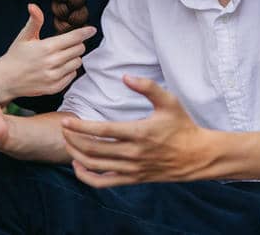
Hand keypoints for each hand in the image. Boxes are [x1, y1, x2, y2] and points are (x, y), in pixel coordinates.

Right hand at [0, 4, 95, 102]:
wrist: (6, 79)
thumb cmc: (15, 55)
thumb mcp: (24, 36)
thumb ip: (34, 21)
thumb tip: (33, 5)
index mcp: (47, 47)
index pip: (74, 38)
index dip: (85, 32)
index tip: (92, 29)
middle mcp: (52, 62)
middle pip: (79, 49)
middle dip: (76, 44)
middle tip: (66, 44)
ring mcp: (54, 76)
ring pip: (77, 63)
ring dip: (73, 58)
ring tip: (60, 56)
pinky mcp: (54, 88)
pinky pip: (72, 76)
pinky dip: (69, 70)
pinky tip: (58, 67)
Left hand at [61, 76, 211, 186]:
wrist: (197, 156)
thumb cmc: (182, 125)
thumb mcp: (169, 101)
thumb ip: (147, 86)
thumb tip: (125, 76)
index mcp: (139, 133)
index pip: (103, 130)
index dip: (81, 126)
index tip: (67, 120)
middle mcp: (133, 153)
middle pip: (94, 149)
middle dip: (73, 139)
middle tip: (62, 128)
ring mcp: (132, 169)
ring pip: (95, 165)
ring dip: (76, 155)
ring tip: (67, 142)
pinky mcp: (133, 179)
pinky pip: (104, 182)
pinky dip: (86, 177)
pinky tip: (77, 165)